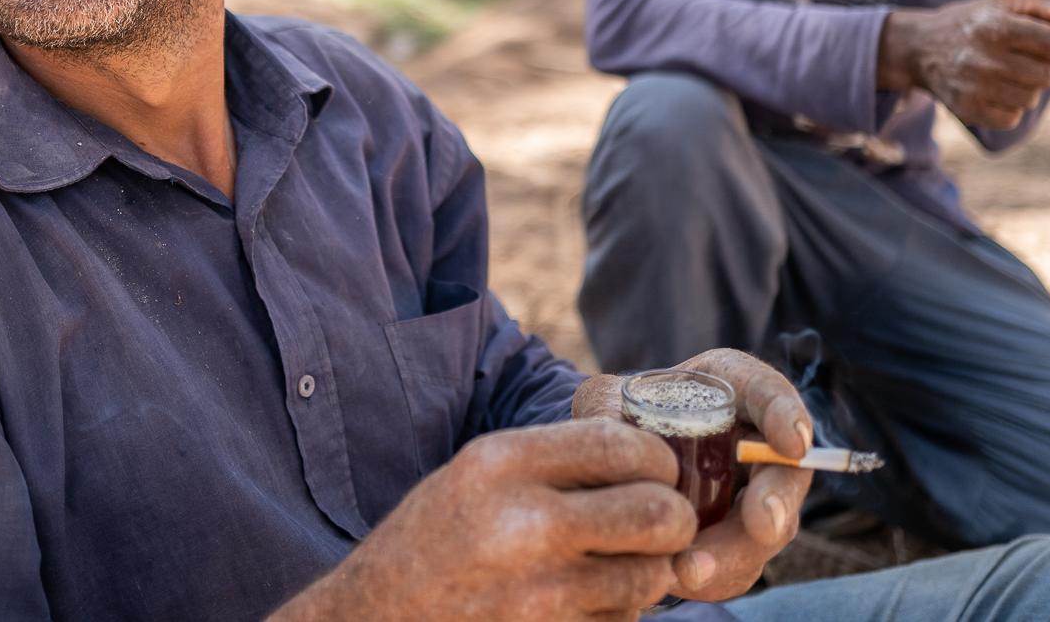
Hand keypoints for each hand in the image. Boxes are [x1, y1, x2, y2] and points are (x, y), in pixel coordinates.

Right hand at [274, 420, 695, 621]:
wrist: (378, 619)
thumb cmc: (436, 539)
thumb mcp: (480, 473)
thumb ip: (558, 461)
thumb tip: (656, 458)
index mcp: (502, 464)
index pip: (624, 446)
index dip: (658, 461)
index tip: (659, 473)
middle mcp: (524, 525)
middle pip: (657, 513)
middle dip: (671, 519)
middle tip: (661, 523)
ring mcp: (539, 595)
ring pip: (650, 577)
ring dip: (646, 573)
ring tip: (613, 566)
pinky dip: (616, 614)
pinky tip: (579, 603)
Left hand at [571, 349, 813, 602]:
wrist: (617, 464)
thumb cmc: (619, 417)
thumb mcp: (606, 401)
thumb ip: (605, 411)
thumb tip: (612, 440)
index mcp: (727, 388)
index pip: (766, 390)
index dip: (786, 413)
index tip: (793, 443)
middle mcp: (752, 442)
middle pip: (784, 471)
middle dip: (776, 500)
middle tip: (763, 525)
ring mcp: (752, 496)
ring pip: (766, 530)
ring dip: (732, 554)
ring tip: (689, 569)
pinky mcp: (737, 541)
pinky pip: (736, 565)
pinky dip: (711, 576)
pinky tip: (678, 577)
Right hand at [880, 0, 1049, 129]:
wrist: (919, 48)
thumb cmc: (969, 23)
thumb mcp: (1000, 3)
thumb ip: (1040, 4)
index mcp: (995, 27)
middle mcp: (983, 58)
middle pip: (1047, 75)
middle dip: (1046, 67)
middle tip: (1032, 60)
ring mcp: (974, 87)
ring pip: (1031, 99)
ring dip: (1030, 88)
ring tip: (1013, 75)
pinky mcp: (967, 109)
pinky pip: (1012, 118)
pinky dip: (1011, 108)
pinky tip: (999, 92)